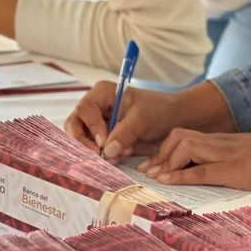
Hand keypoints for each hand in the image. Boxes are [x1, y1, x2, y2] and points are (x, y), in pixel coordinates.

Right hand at [64, 81, 234, 162]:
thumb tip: (106, 151)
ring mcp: (97, 123)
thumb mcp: (143, 119)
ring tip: (117, 156)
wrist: (175, 121)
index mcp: (103, 93)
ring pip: (81, 140)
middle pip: (74, 125)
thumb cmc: (159, 111)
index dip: (91, 126)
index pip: (85, 109)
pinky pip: (94, 150)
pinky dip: (104, 157)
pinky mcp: (104, 139)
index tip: (104, 143)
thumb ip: (124, 133)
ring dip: (95, 152)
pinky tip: (122, 156)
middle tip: (100, 157)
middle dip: (85, 143)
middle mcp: (96, 107)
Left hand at [138, 131, 250, 192]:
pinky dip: (180, 176)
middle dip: (160, 153)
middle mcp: (219, 143)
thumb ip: (229, 159)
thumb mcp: (247, 156)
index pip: (185, 135)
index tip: (154, 164)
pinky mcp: (232, 170)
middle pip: (178, 136)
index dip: (165, 148)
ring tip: (155, 178)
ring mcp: (225, 155)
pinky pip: (200, 170)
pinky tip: (167, 182)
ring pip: (184, 148)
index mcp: (222, 140)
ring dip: (166, 163)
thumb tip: (212, 170)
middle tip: (149, 172)